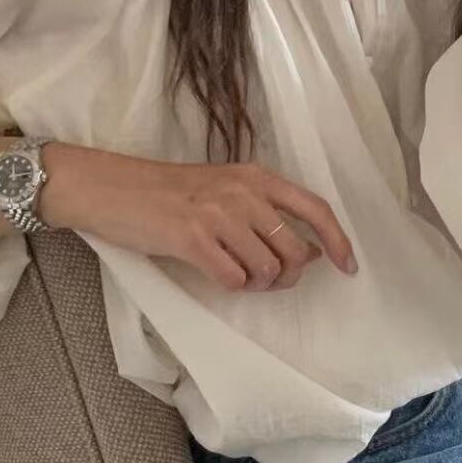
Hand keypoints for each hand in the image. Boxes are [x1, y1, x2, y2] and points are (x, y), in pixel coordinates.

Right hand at [40, 145, 357, 291]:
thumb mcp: (226, 190)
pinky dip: (232, 285)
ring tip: (236, 274)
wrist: (112, 187)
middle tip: (266, 279)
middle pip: (294, 250)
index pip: (315, 209)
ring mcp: (218, 215)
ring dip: (257, 283)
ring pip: (266, 269)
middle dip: (287, 275)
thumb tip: (311, 250)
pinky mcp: (192, 239)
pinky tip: (217, 273)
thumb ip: (267, 213)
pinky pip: (233, 279)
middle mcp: (243, 192)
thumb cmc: (170, 193)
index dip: (338, 240)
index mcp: (257, 177)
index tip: (348, 266)